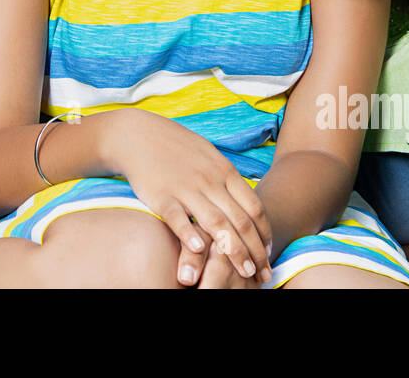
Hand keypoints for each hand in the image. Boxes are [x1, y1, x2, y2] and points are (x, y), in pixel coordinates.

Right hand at [110, 109, 273, 284]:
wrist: (139, 135)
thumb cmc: (177, 146)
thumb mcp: (210, 156)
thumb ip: (227, 178)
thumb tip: (246, 200)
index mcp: (225, 171)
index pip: (254, 207)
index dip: (265, 234)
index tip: (268, 253)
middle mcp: (210, 181)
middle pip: (240, 221)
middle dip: (256, 251)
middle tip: (263, 274)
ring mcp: (186, 188)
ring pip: (216, 223)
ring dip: (234, 251)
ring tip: (245, 272)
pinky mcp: (161, 196)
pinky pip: (177, 217)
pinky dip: (189, 234)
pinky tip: (199, 250)